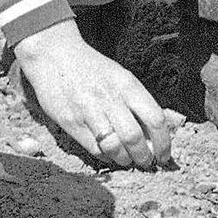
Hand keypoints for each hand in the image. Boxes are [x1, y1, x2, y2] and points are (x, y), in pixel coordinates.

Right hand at [14, 23, 175, 169]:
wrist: (54, 56)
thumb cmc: (92, 68)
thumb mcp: (120, 76)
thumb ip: (137, 101)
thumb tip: (156, 131)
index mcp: (127, 85)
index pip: (155, 119)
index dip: (164, 142)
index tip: (164, 155)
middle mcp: (110, 98)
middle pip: (135, 138)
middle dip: (144, 156)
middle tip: (146, 162)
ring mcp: (89, 111)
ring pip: (115, 147)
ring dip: (125, 160)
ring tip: (127, 160)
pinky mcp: (71, 122)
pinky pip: (94, 148)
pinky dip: (106, 156)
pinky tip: (108, 153)